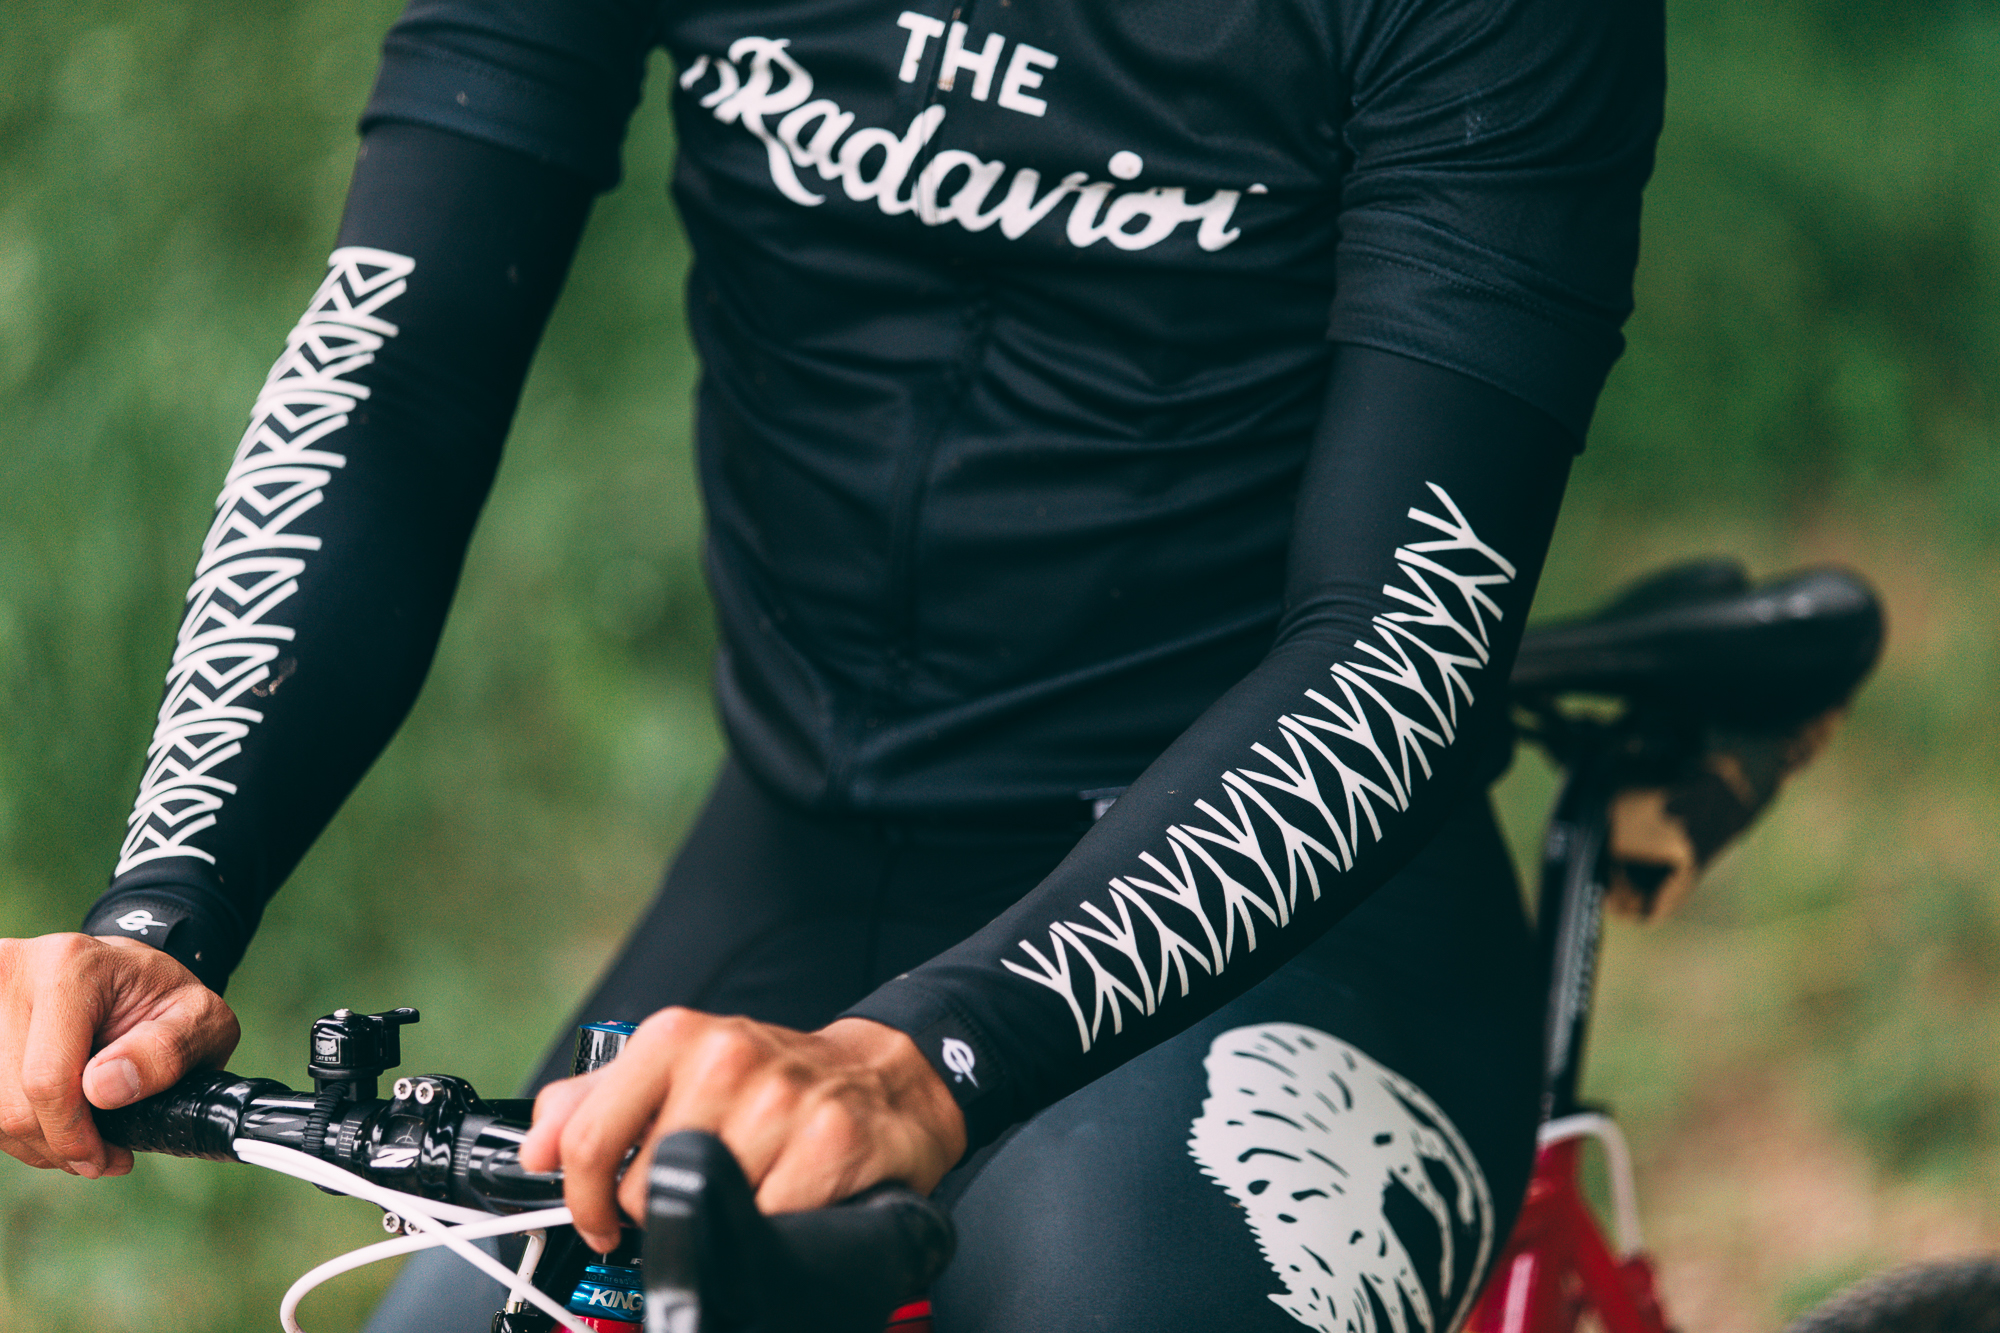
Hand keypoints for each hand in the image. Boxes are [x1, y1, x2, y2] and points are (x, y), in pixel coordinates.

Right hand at [0, 933, 239, 1176]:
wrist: (129, 975)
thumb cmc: (166, 1001)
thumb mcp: (200, 1020)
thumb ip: (167, 1053)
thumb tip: (103, 1090)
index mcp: (71, 966)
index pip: (48, 1077)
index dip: (72, 1135)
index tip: (103, 1160)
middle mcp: (12, 972)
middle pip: (11, 1102)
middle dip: (56, 1145)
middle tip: (100, 1158)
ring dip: (33, 1140)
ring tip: (80, 1139)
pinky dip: (14, 1125)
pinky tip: (52, 1122)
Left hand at [518, 1009, 966, 1250]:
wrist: (881, 1078)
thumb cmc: (770, 1083)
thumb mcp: (678, 1072)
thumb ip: (596, 1102)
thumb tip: (537, 1145)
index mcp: (675, 1038)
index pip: (592, 1141)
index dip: (583, 1199)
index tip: (599, 1219)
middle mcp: (727, 1059)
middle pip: (643, 1189)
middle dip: (663, 1207)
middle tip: (704, 1186)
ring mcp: (781, 1099)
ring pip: (704, 1210)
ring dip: (724, 1215)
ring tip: (752, 1183)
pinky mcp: (831, 1139)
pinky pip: (767, 1223)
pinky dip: (774, 1224)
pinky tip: (791, 1194)